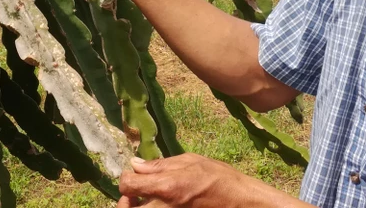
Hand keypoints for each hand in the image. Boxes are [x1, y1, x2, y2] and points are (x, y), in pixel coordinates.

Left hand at [117, 154, 265, 207]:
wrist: (241, 203)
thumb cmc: (220, 178)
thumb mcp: (191, 161)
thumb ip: (160, 165)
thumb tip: (136, 164)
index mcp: (166, 188)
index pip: (127, 186)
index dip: (125, 178)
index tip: (132, 174)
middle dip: (125, 202)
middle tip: (131, 195)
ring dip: (138, 207)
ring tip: (144, 200)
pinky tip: (160, 203)